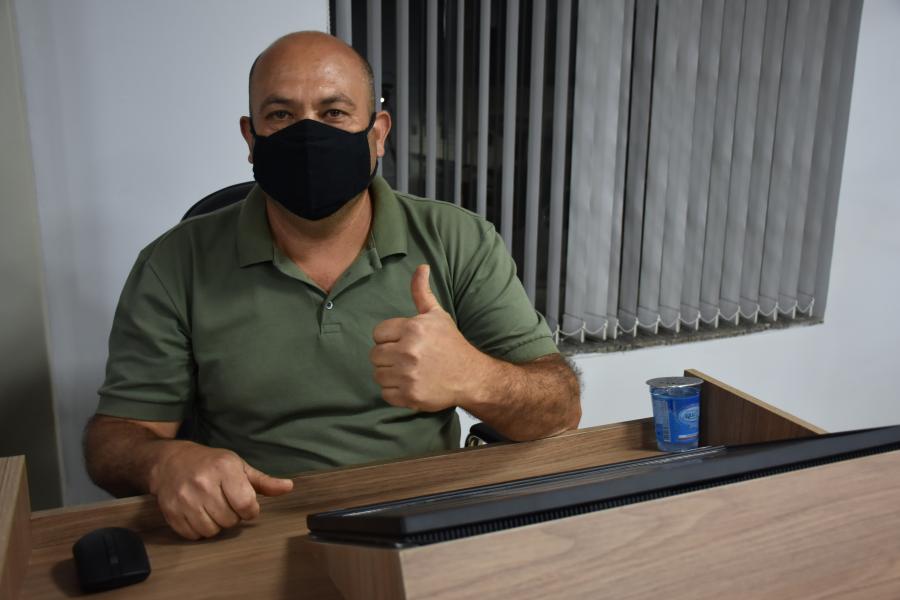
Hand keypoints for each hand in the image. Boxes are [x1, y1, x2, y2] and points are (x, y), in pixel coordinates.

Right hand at [149, 442, 292, 539]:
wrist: (170, 461)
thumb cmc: (210, 464)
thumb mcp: (238, 466)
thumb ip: (264, 481)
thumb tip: (289, 487)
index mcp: (224, 469)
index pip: (246, 504)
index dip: (250, 509)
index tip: (246, 504)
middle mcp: (203, 483)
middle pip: (229, 520)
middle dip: (232, 516)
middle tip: (226, 503)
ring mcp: (184, 499)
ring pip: (212, 530)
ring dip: (216, 524)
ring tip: (212, 508)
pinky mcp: (170, 512)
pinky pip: (193, 535)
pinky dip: (199, 529)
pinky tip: (198, 514)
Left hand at [370, 264, 488, 410]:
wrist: (470, 376)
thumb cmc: (451, 344)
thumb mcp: (437, 315)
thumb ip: (422, 292)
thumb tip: (421, 266)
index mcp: (413, 328)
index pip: (378, 333)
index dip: (389, 338)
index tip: (404, 342)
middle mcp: (409, 351)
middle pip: (375, 354)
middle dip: (388, 356)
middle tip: (406, 358)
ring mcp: (408, 375)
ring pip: (378, 374)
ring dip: (389, 374)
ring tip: (407, 371)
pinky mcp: (409, 396)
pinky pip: (385, 393)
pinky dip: (394, 392)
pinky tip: (409, 384)